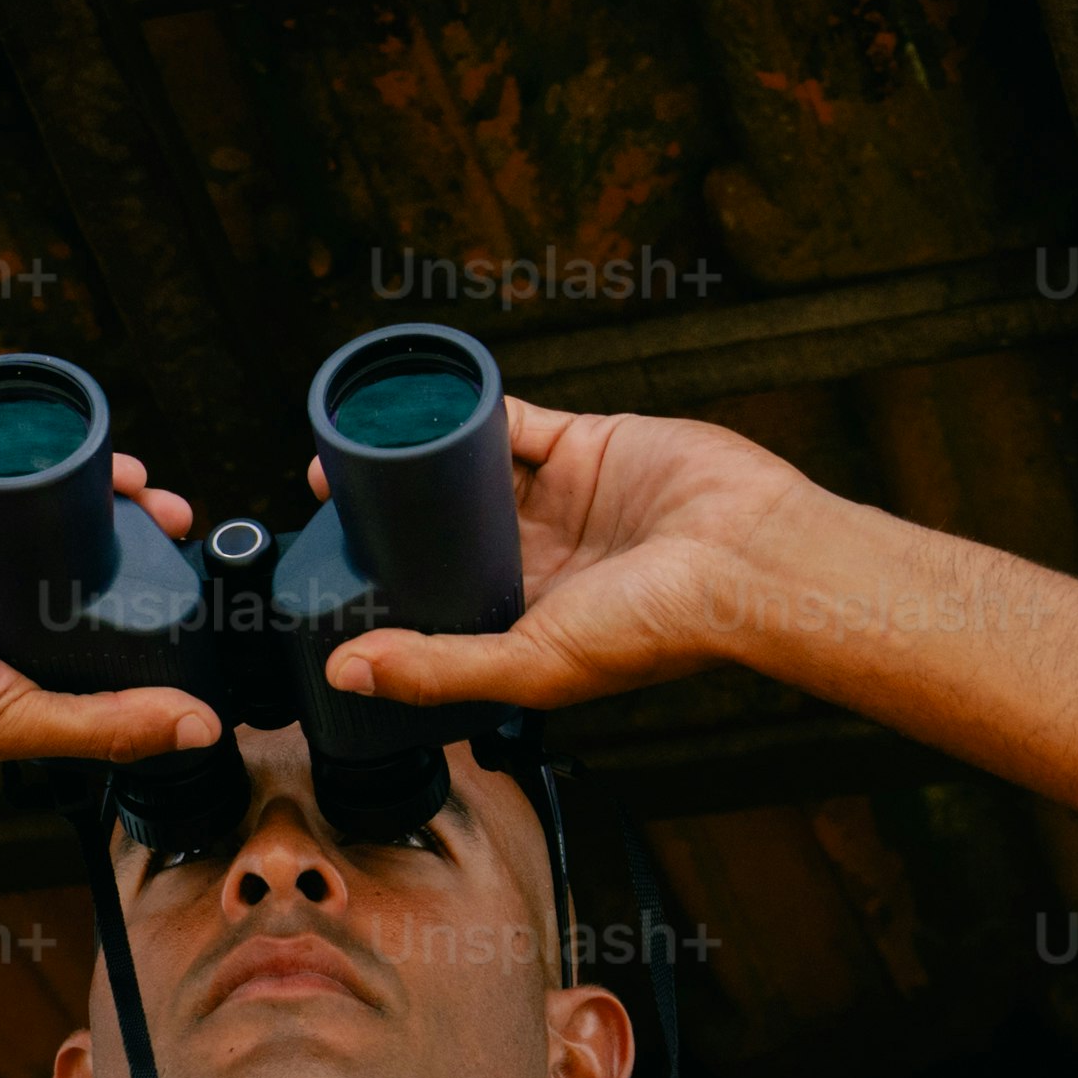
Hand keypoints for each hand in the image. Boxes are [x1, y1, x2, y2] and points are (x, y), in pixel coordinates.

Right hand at [0, 472, 227, 769]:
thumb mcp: (14, 720)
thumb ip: (106, 725)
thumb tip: (200, 727)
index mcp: (11, 662)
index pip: (95, 627)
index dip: (148, 602)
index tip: (191, 580)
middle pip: (80, 559)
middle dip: (134, 538)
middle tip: (177, 521)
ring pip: (46, 511)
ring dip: (98, 491)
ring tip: (144, 483)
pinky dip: (36, 454)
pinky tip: (80, 443)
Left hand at [317, 406, 829, 712]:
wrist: (751, 558)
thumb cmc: (657, 630)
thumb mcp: (532, 665)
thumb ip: (439, 668)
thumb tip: (344, 673)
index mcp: (523, 617)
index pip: (435, 596)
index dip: (383, 579)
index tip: (327, 561)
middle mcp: (537, 557)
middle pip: (443, 527)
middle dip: (388, 512)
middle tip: (328, 495)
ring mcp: (559, 497)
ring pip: (468, 468)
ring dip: (416, 455)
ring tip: (355, 445)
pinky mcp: (583, 440)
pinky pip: (510, 418)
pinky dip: (466, 408)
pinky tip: (419, 404)